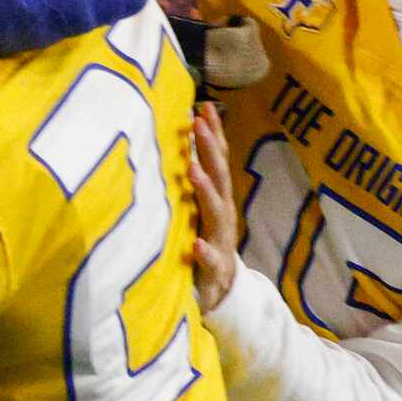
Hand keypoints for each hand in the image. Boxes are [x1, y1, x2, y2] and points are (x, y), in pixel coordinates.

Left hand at [187, 102, 239, 312]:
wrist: (222, 294)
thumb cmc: (204, 245)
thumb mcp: (199, 211)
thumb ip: (194, 183)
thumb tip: (179, 146)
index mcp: (218, 200)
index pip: (217, 161)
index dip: (213, 134)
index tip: (203, 106)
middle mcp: (222, 216)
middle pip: (220, 178)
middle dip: (210, 150)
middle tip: (198, 124)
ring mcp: (221, 241)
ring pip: (216, 212)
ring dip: (205, 190)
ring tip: (192, 170)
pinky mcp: (215, 269)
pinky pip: (210, 259)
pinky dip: (204, 251)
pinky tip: (194, 242)